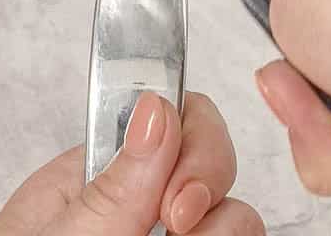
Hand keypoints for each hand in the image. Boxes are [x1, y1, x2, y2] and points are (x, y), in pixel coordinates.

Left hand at [0, 91, 263, 234]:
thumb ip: (112, 187)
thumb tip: (157, 107)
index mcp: (94, 177)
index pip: (168, 118)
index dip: (192, 142)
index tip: (179, 199)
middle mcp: (137, 208)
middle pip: (213, 166)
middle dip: (212, 193)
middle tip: (176, 233)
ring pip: (235, 222)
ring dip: (222, 234)